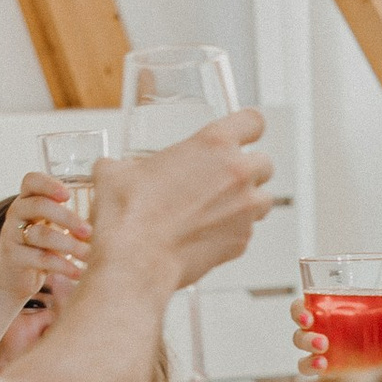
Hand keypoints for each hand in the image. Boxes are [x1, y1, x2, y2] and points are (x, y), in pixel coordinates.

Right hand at [0, 172, 84, 300]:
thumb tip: (112, 212)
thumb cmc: (41, 249)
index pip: (31, 181)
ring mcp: (11, 235)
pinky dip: (63, 265)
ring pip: (40, 234)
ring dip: (69, 244)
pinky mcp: (13, 258)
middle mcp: (16, 214)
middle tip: (89, 232)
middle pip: (39, 205)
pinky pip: (39, 258)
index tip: (69, 195)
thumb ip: (70, 218)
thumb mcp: (53, 228)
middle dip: (68, 218)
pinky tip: (78, 273)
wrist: (13, 280)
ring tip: (89, 255)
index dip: (49, 184)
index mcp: (27, 200)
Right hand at [91, 111, 269, 292]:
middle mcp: (237, 174)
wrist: (135, 260)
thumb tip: (117, 170)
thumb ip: (129, 164)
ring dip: (247, 201)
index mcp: (213, 145)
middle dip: (248, 169)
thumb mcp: (117, 172)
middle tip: (223, 179)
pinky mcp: (241, 242)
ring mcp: (244, 210)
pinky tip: (206, 234)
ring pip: (263, 200)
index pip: (253, 121)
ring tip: (217, 208)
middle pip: (265, 163)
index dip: (247, 127)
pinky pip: (247, 231)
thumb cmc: (129, 215)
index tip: (242, 133)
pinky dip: (233, 232)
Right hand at [291, 289, 381, 373]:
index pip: (301, 308)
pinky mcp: (328, 372)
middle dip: (305, 337)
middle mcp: (320, 332)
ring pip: (303, 356)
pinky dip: (314, 370)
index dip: (298, 311)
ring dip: (310, 355)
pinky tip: (325, 369)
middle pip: (299, 332)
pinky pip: (311, 372)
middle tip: (321, 341)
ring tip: (325, 356)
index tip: (308, 316)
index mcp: (327, 312)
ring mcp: (322, 354)